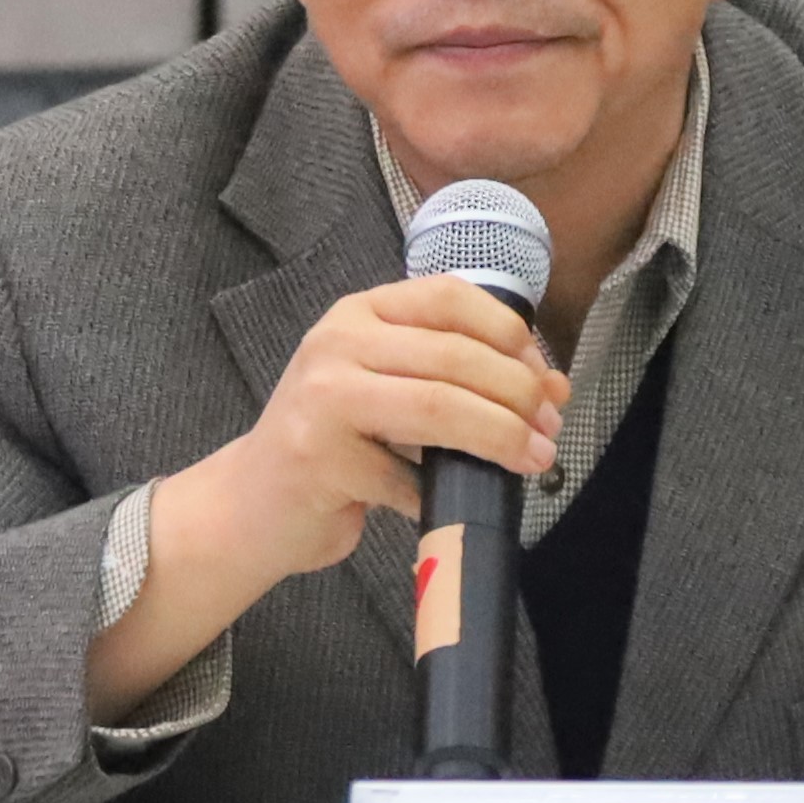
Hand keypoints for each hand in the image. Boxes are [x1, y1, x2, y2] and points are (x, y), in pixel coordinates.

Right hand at [170, 276, 568, 581]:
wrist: (250, 505)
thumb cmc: (334, 447)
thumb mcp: (393, 392)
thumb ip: (460, 380)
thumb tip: (553, 388)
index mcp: (360, 313)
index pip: (450, 297)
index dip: (511, 334)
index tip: (545, 377)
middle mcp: (336, 342)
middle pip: (455, 355)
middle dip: (518, 394)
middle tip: (549, 430)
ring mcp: (323, 398)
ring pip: (440, 406)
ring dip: (501, 437)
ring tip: (534, 459)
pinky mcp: (319, 457)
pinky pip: (409, 477)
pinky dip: (443, 495)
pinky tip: (449, 504)